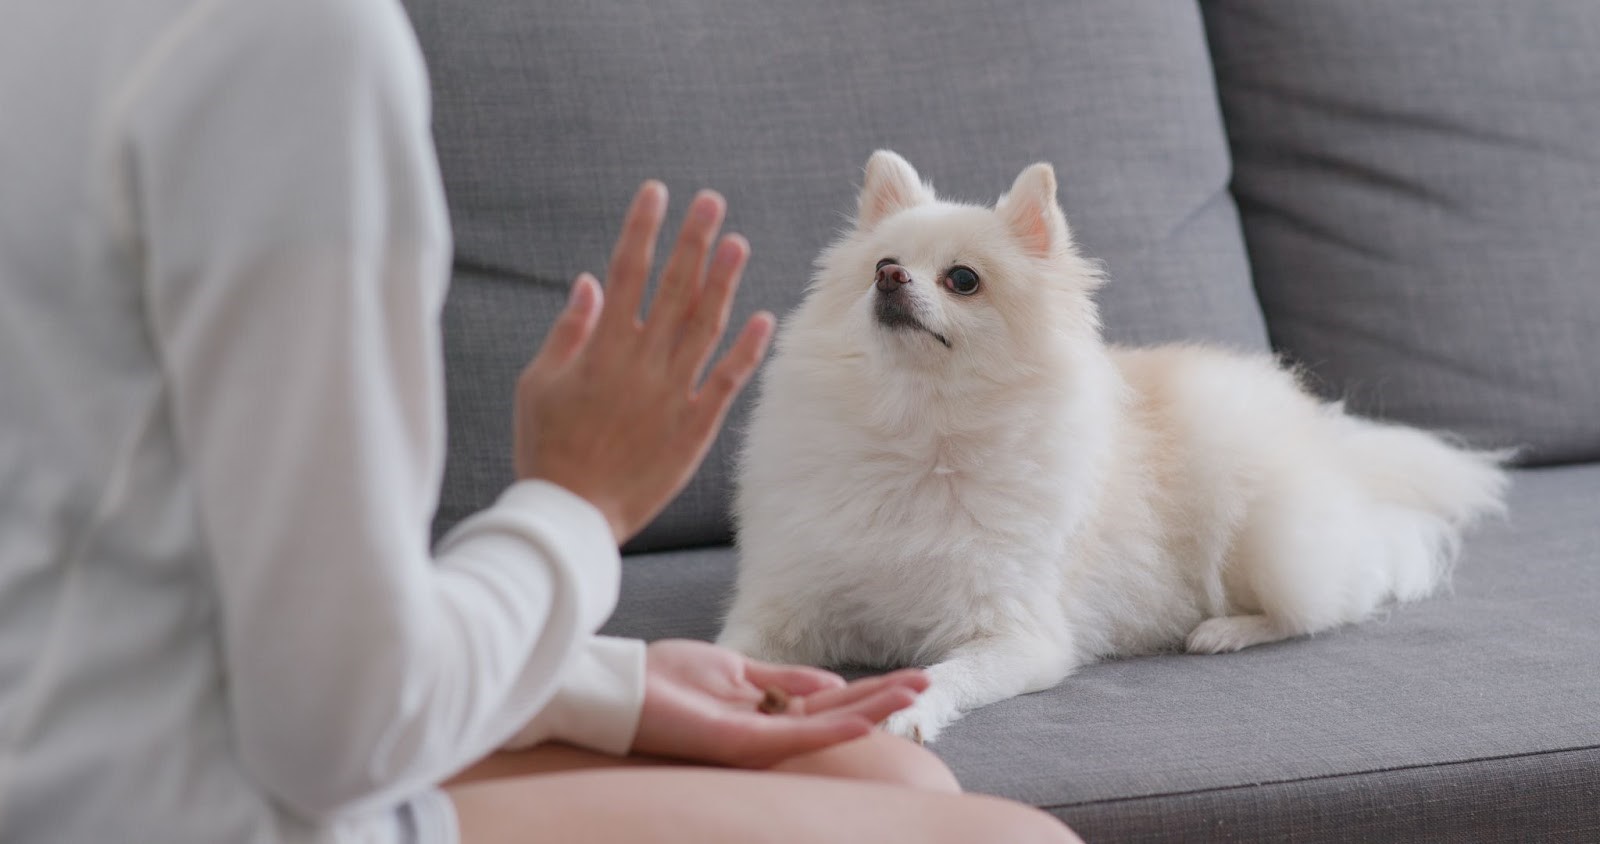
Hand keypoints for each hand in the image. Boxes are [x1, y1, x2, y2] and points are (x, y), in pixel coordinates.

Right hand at [514, 182, 774, 542]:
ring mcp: (671, 393)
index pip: (625, 273)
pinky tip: (763, 319)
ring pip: (704, 326)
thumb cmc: (546, 447)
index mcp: (601, 348)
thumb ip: (567, 332)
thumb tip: (589, 282)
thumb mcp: (537, 384)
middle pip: (672, 289)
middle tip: (711, 202)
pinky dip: (745, 350)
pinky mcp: (694, 426)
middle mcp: (641, 363)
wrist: (571, 514)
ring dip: (722, 283)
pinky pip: (726, 381)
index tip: (657, 193)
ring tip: (738, 243)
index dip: (642, 230)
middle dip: (691, 241)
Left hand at [631, 640, 928, 768]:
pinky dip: (830, 728)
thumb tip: (830, 681)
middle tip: (927, 684)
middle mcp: (767, 727)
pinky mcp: (738, 743)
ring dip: (871, 710)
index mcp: (767, 709)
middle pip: (836, 713)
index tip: (908, 679)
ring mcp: (755, 738)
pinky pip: (792, 737)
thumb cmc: (665, 680)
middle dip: (882, 698)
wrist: (619, 690)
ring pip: (825, 726)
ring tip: (912, 696)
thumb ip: (782, 679)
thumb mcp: (734, 669)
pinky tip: (863, 720)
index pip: (828, 701)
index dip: (868, 689)